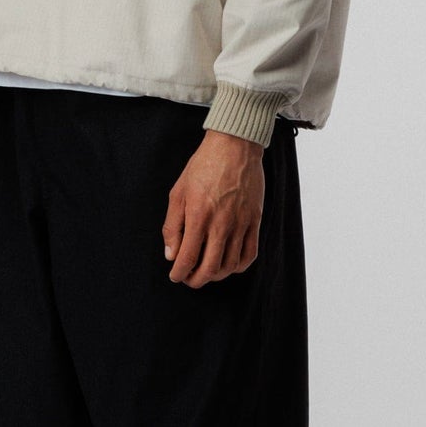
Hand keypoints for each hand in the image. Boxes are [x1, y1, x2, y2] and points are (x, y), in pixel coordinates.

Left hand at [161, 129, 264, 286]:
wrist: (234, 146)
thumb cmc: (203, 166)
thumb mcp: (178, 192)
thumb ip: (172, 226)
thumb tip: (170, 254)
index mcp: (198, 216)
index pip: (188, 258)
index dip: (179, 273)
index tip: (175, 276)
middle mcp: (221, 223)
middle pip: (210, 268)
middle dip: (196, 280)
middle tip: (189, 279)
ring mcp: (241, 223)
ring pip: (231, 265)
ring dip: (217, 275)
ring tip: (207, 271)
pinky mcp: (255, 220)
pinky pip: (250, 253)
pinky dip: (239, 266)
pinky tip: (229, 264)